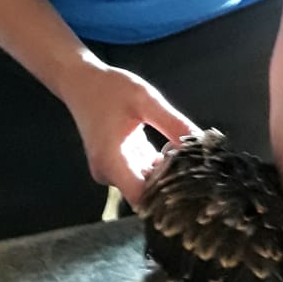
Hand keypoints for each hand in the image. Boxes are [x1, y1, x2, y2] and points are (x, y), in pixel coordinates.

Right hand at [61, 56, 199, 206]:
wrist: (80, 82)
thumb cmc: (109, 88)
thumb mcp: (146, 101)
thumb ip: (173, 124)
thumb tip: (202, 143)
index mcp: (111, 162)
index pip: (142, 199)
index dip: (168, 198)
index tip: (192, 185)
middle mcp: (108, 174)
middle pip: (147, 193)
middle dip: (173, 181)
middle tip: (197, 165)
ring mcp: (110, 171)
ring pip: (146, 183)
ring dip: (167, 172)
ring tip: (187, 154)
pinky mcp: (115, 166)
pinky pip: (141, 173)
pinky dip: (158, 165)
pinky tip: (172, 149)